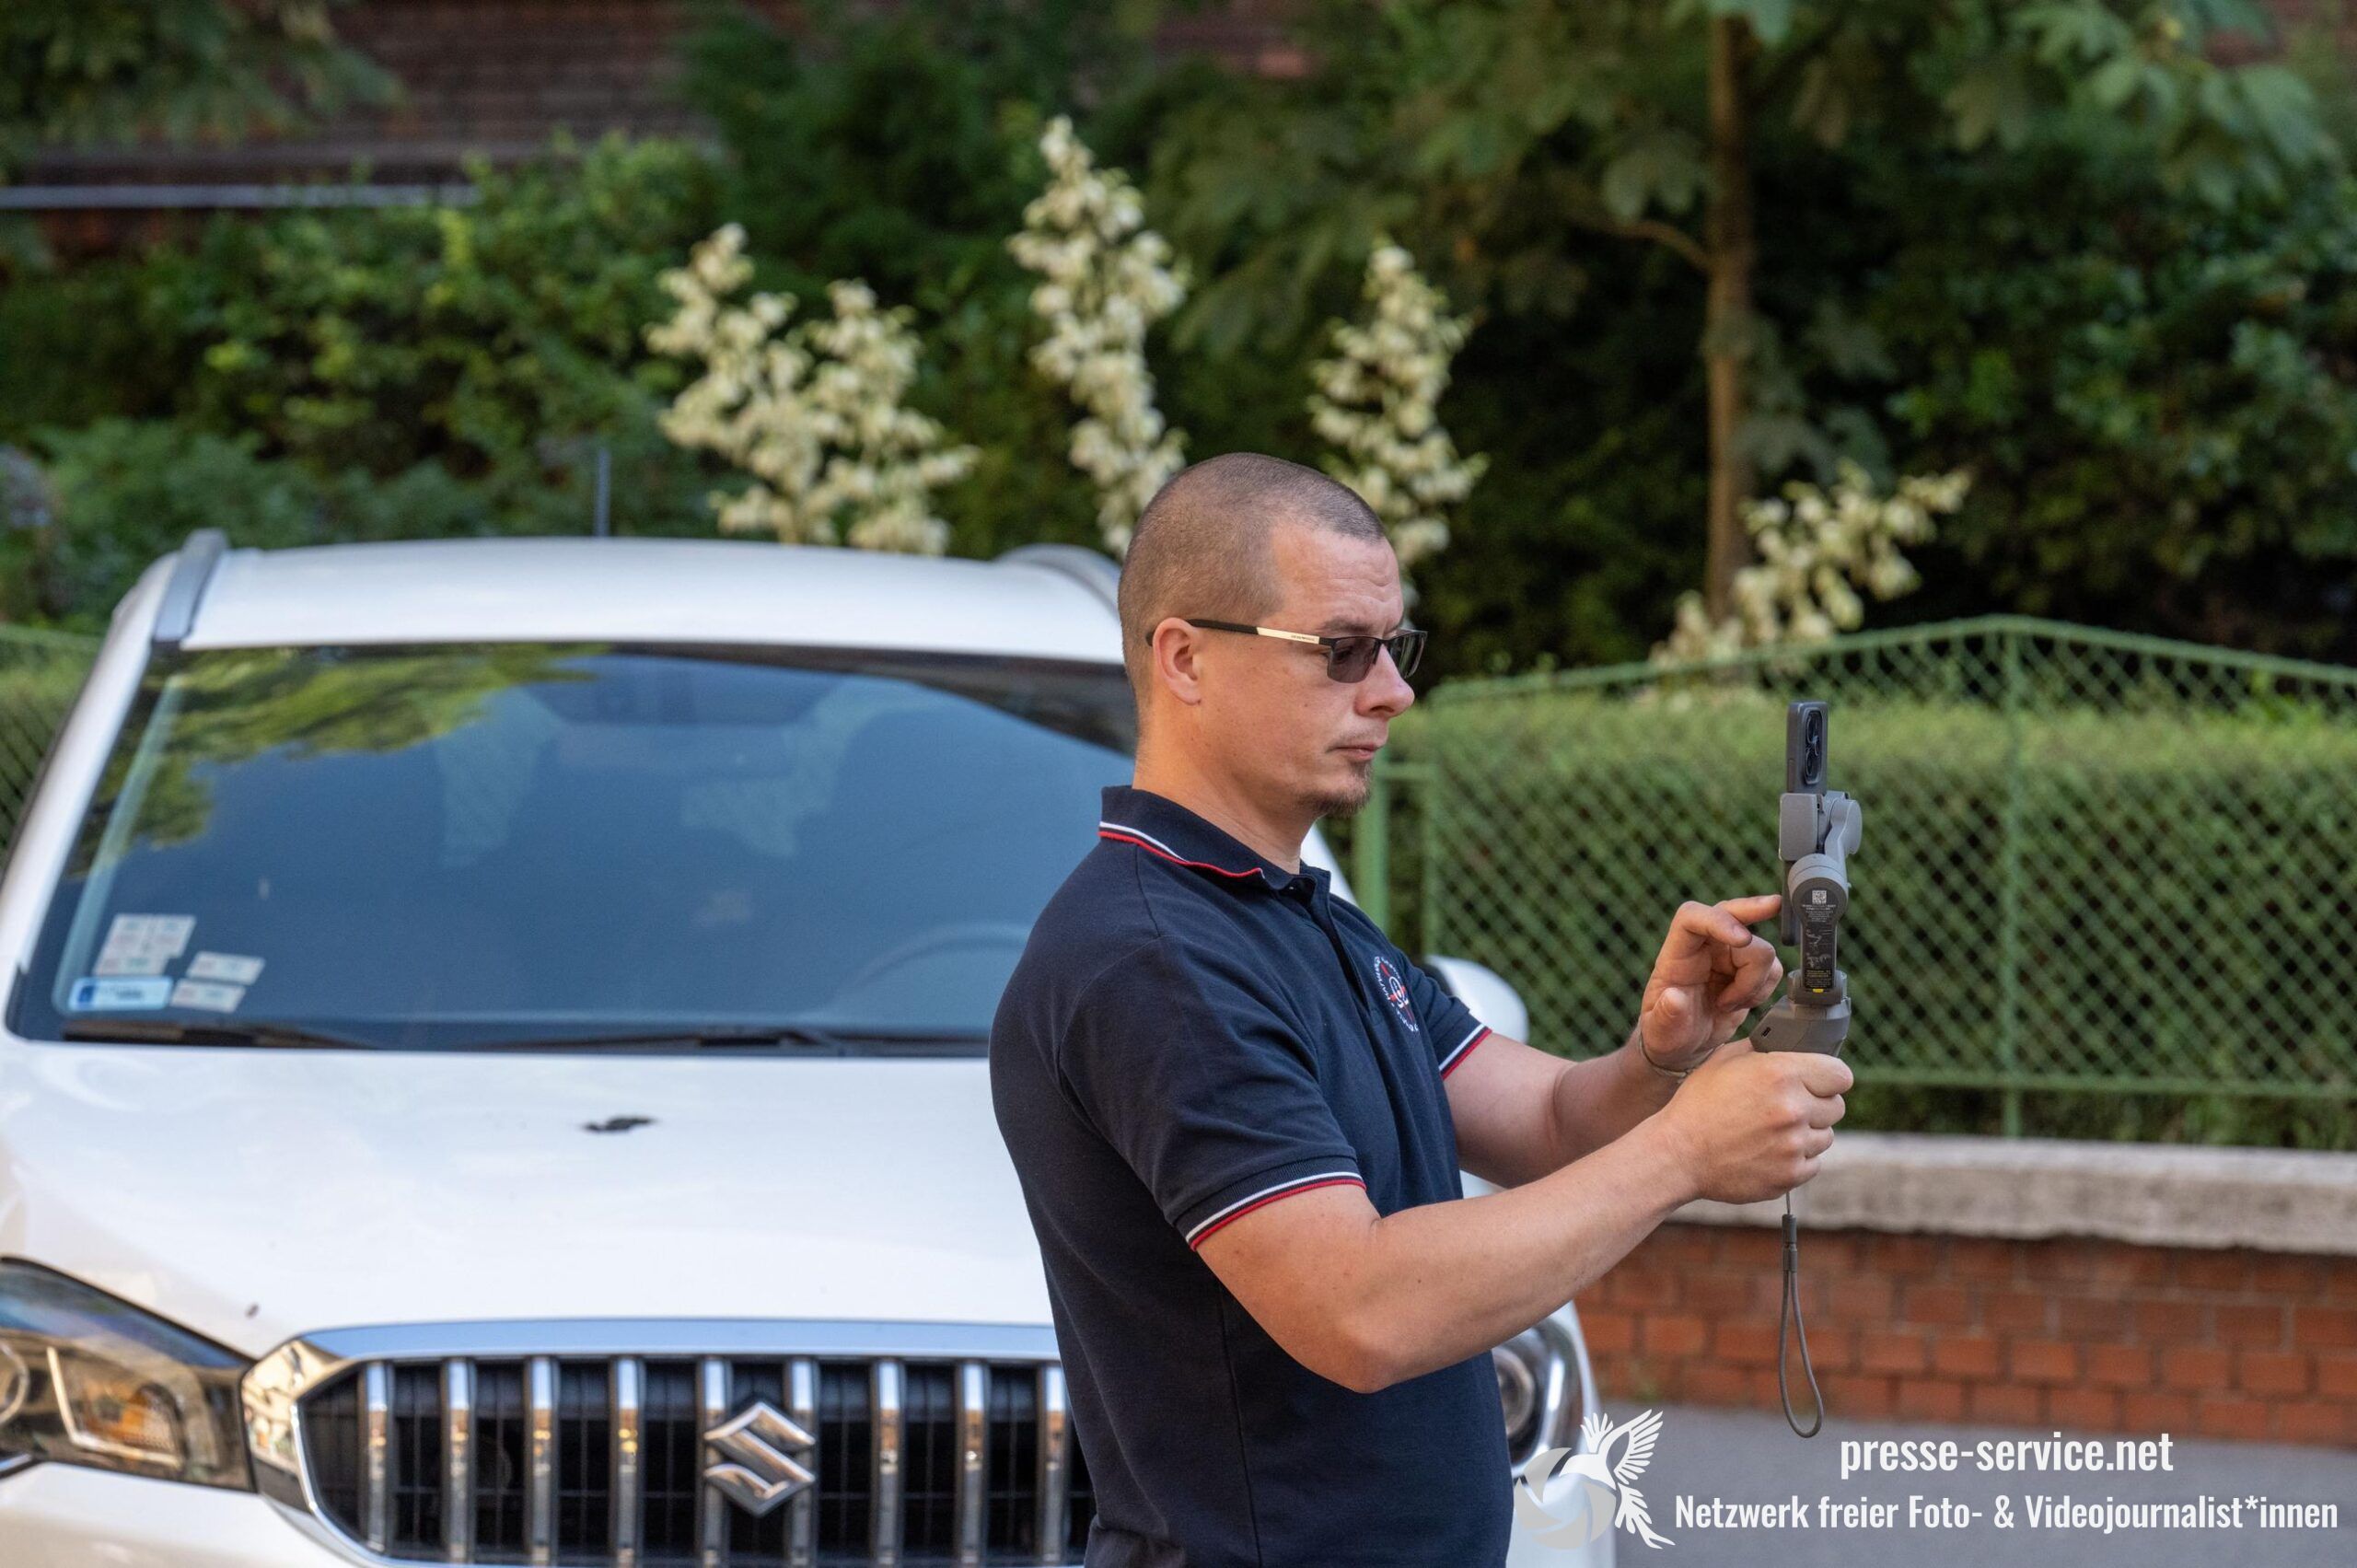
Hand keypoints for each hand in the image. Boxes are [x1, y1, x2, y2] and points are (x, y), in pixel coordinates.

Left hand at [1638, 895, 1784, 1071]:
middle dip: (1754, 908)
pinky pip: (1771, 970)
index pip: (1693, 918)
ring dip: (1754, 982)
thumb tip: (1674, 998)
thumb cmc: (1665, 1035)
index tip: (1742, 939)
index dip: (1719, 920)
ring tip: (1729, 1005)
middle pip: (1731, 912)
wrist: (1683, 1047)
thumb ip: (1666, 1017)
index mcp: (1676, 955)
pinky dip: (1763, 990)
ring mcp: (1727, 958)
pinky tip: (1742, 1004)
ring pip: (1760, 950)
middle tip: (1775, 906)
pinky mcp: (1747, 971)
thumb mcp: (1660, 1032)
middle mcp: (1704, 949)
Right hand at [1656, 1037, 1852, 1203]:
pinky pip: (1813, 1163)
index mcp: (1781, 1074)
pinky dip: (1797, 1158)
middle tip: (1789, 1107)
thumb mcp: (1725, 1060)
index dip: (1829, 1077)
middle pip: (1837, 1107)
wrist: (1678, 1153)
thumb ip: (1764, 1050)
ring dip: (1807, 1133)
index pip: (1841, 1075)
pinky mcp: (1791, 1174)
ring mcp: (1794, 1145)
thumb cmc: (1698, 1103)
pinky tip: (1768, 1151)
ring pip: (1826, 1136)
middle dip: (1817, 1104)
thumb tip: (1790, 1046)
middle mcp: (1794, 1109)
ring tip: (1773, 1131)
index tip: (1820, 1082)